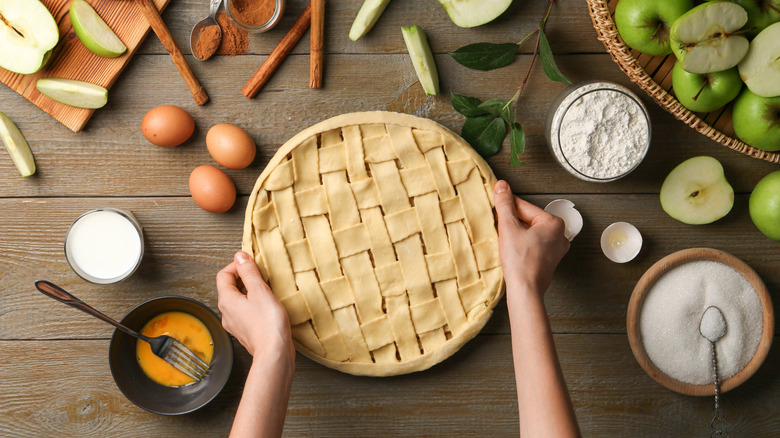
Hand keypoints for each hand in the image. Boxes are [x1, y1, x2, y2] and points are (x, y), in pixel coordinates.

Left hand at [216, 251, 294, 364]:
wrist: (274, 353)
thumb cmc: (268, 324)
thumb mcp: (259, 290)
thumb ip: (248, 272)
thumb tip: (240, 256)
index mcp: (226, 300)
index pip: (223, 275)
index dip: (236, 265)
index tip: (251, 263)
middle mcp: (226, 313)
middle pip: (229, 288)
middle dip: (244, 278)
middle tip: (260, 275)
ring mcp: (235, 324)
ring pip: (238, 300)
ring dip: (249, 291)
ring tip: (266, 289)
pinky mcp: (245, 332)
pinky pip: (245, 312)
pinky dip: (253, 304)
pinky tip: (267, 306)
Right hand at [493, 180, 569, 294]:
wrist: (525, 290)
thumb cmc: (520, 261)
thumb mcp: (508, 228)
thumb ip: (505, 205)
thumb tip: (501, 186)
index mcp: (554, 223)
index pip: (524, 207)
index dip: (507, 207)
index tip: (495, 206)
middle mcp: (560, 235)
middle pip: (529, 220)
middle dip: (512, 222)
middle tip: (498, 227)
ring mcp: (556, 249)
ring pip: (530, 233)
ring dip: (516, 233)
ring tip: (505, 240)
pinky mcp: (549, 260)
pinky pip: (533, 245)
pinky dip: (522, 244)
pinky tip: (512, 250)